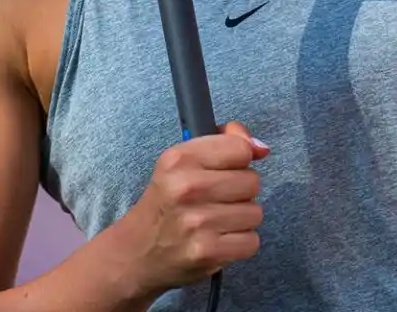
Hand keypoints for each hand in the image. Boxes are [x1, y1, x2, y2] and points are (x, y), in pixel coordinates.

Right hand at [114, 122, 269, 297]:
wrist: (135, 254)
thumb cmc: (166, 204)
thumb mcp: (181, 163)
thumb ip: (224, 143)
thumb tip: (262, 148)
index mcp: (179, 159)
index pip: (240, 148)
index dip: (240, 160)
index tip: (227, 169)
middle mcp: (187, 188)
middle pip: (253, 182)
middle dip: (241, 192)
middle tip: (216, 201)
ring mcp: (197, 222)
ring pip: (255, 213)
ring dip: (241, 219)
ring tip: (215, 222)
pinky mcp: (207, 252)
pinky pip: (251, 242)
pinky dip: (240, 243)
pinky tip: (218, 241)